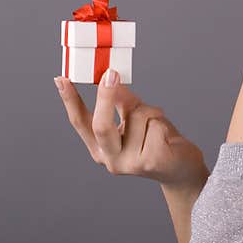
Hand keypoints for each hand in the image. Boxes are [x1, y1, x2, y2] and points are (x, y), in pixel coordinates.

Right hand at [54, 69, 208, 191]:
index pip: (80, 122)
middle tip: (111, 73)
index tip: (61, 78)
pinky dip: (163, 123)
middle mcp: (111, 159)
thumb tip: (110, 77)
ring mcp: (130, 163)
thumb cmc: (156, 141)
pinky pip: (155, 126)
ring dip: (151, 112)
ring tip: (159, 127)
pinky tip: (168, 138)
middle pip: (101, 126)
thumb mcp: (135, 119)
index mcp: (100, 148)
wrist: (181, 169)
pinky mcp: (151, 162)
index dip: (70, 101)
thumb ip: (121, 102)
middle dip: (105, 97)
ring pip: (137, 118)